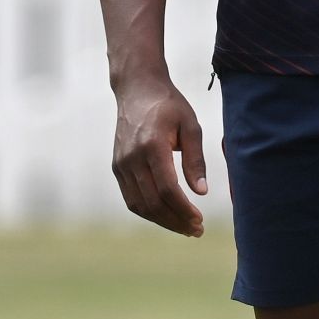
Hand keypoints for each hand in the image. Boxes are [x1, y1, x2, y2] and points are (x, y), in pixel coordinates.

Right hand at [110, 75, 208, 236]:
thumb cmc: (168, 105)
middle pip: (153, 202)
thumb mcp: (190, 125)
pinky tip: (167, 214)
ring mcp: (121, 163)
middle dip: (176, 221)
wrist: (137, 89)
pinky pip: (131, 198)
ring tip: (184, 227)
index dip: (184, 210)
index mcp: (152, 145)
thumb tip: (201, 192)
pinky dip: (149, 211)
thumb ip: (195, 159)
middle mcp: (132, 157)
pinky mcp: (117, 166)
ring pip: (140, 205)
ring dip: (163, 221)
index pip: (168, 189)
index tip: (200, 220)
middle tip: (196, 230)